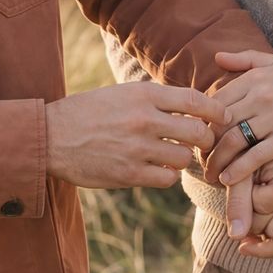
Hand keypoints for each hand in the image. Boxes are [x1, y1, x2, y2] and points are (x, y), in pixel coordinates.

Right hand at [45, 83, 226, 189]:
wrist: (50, 137)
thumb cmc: (87, 112)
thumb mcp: (121, 94)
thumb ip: (154, 99)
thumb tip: (191, 105)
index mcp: (143, 95)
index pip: (195, 100)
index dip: (216, 110)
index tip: (223, 117)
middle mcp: (144, 120)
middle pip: (198, 132)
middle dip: (205, 139)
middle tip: (200, 142)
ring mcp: (137, 149)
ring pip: (183, 157)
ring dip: (182, 158)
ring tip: (172, 155)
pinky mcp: (129, 174)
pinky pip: (167, 179)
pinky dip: (167, 175)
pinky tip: (157, 169)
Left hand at [206, 51, 272, 185]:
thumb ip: (247, 60)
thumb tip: (217, 57)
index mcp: (256, 77)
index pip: (216, 102)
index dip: (203, 123)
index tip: (200, 139)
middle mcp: (262, 95)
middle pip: (220, 124)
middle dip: (206, 146)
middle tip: (200, 162)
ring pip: (233, 142)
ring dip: (217, 162)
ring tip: (211, 176)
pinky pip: (255, 157)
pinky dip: (238, 171)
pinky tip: (229, 181)